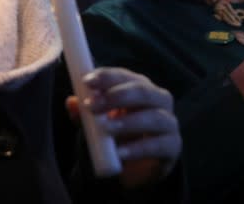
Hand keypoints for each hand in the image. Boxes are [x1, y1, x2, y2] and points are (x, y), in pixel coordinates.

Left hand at [65, 67, 180, 187]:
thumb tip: (70, 102)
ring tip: (106, 129)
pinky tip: (121, 153)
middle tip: (92, 106)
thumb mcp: (96, 124)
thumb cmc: (117, 136)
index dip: (106, 76)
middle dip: (117, 96)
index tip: (86, 81)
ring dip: (128, 121)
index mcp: (138, 87)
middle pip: (142, 91)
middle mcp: (157, 99)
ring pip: (154, 116)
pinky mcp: (173, 146)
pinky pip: (159, 145)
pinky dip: (139, 149)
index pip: (124, 75)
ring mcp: (168, 122)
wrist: (134, 168)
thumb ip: (85, 114)